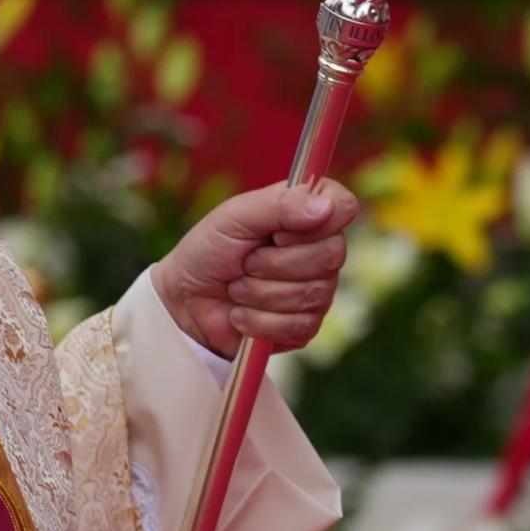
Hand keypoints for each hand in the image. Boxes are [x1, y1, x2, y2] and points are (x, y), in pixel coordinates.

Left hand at [151, 179, 359, 358]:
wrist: (186, 301)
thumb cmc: (209, 250)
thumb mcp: (234, 217)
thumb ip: (278, 205)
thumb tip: (326, 206)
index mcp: (305, 213)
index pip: (343, 206)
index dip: (315, 222)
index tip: (278, 233)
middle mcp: (319, 249)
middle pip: (332, 255)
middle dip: (275, 263)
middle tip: (245, 262)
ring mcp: (317, 289)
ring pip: (313, 294)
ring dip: (261, 292)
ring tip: (237, 287)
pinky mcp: (306, 326)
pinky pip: (300, 325)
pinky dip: (259, 320)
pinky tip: (241, 313)